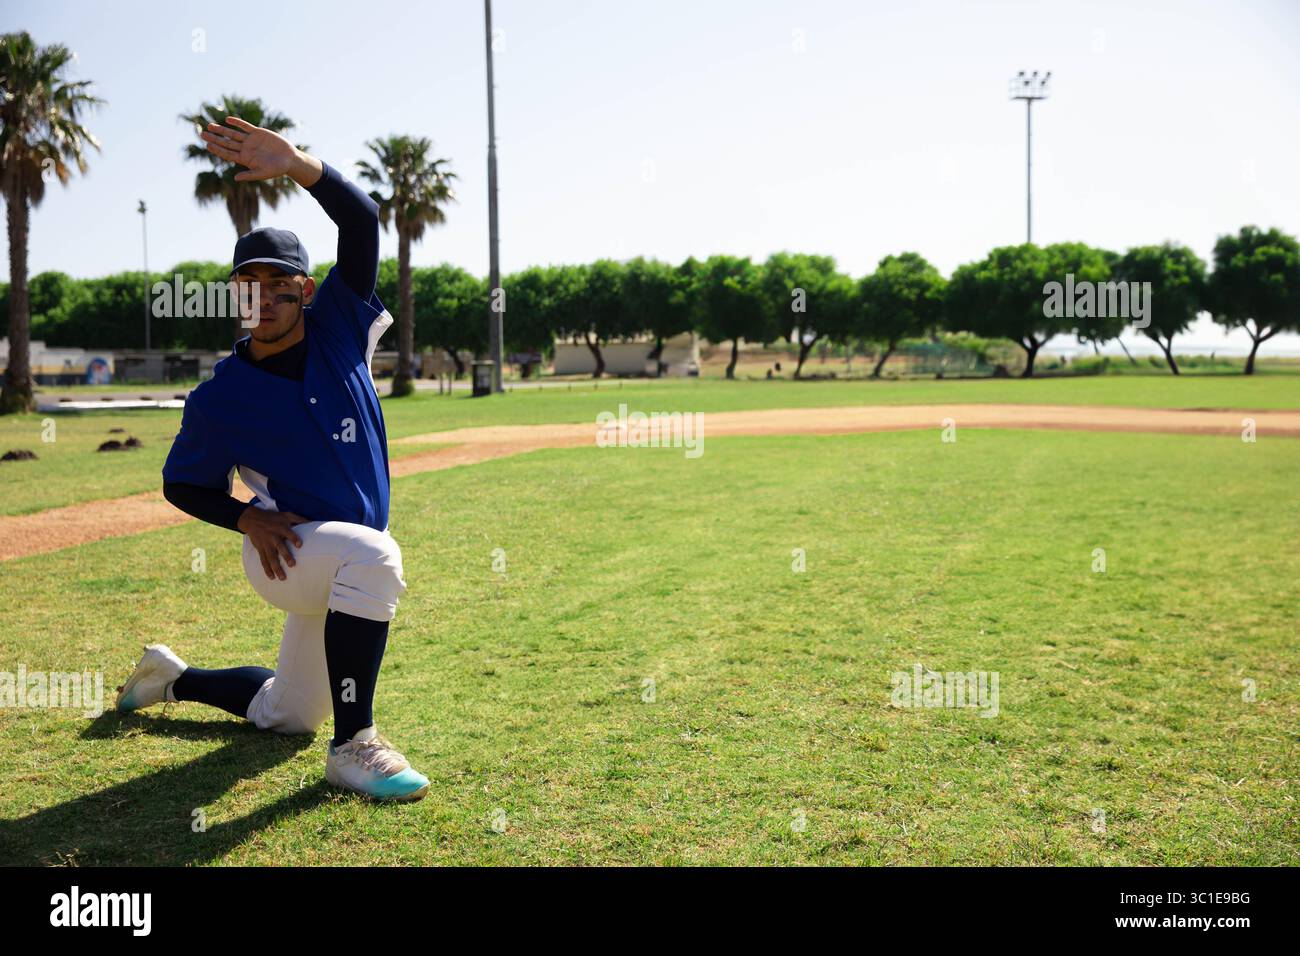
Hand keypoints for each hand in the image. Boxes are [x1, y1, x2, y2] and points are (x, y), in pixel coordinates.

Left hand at [200, 116, 321, 185]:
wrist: (290, 159)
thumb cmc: (277, 169)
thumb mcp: (263, 173)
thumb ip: (250, 175)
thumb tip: (235, 178)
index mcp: (245, 159)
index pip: (227, 154)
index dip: (217, 150)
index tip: (208, 145)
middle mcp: (245, 149)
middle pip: (226, 143)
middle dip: (215, 138)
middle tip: (202, 134)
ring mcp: (251, 140)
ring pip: (232, 134)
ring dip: (221, 130)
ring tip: (209, 126)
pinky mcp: (258, 133)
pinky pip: (245, 126)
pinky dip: (237, 123)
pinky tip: (228, 120)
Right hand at [238, 506, 309, 579]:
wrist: (252, 519)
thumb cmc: (273, 518)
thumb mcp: (286, 515)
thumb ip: (299, 519)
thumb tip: (313, 523)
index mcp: (281, 528)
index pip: (288, 533)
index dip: (294, 538)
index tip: (300, 545)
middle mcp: (273, 537)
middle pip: (280, 547)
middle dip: (286, 556)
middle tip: (292, 565)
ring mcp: (266, 544)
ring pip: (271, 557)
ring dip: (276, 568)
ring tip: (283, 578)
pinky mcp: (260, 549)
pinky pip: (263, 561)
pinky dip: (267, 569)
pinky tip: (271, 577)